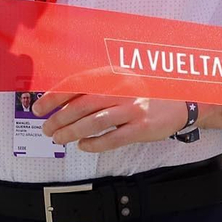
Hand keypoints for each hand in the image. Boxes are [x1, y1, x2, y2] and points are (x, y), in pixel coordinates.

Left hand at [31, 92, 188, 152]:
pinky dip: (94, 144)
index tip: (39, 108)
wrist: (182, 102)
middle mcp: (122, 89)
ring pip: (94, 122)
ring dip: (71, 132)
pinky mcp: (141, 127)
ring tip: (59, 139)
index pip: (77, 84)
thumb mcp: (122, 83)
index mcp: (114, 75)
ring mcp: (133, 109)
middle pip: (82, 105)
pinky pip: (112, 138)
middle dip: (59, 118)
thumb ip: (97, 89)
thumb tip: (63, 103)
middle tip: (47, 129)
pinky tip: (83, 146)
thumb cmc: (146, 94)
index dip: (54, 97)